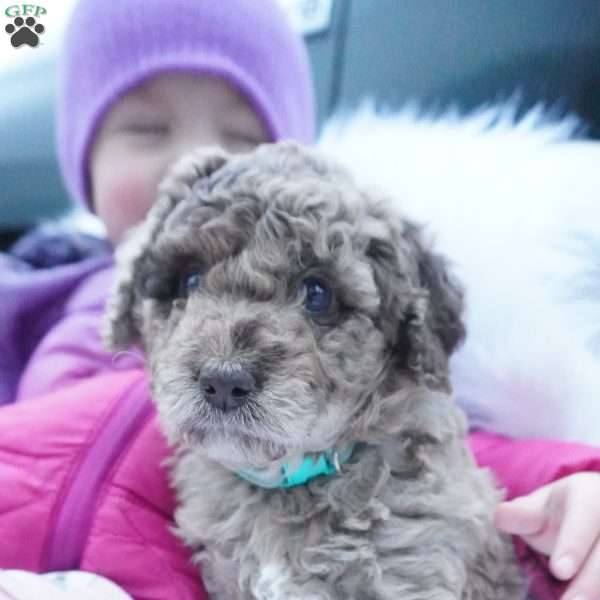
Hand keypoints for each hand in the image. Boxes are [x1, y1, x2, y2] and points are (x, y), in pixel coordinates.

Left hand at [495, 472, 599, 599]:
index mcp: (590, 497)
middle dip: (589, 582)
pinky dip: (596, 592)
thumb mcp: (541, 506)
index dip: (573, 546)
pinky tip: (582, 599)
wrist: (596, 514)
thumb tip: (500, 517)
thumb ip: (523, 513)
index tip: (559, 571)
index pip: (584, 520)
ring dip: (595, 590)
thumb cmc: (563, 512)